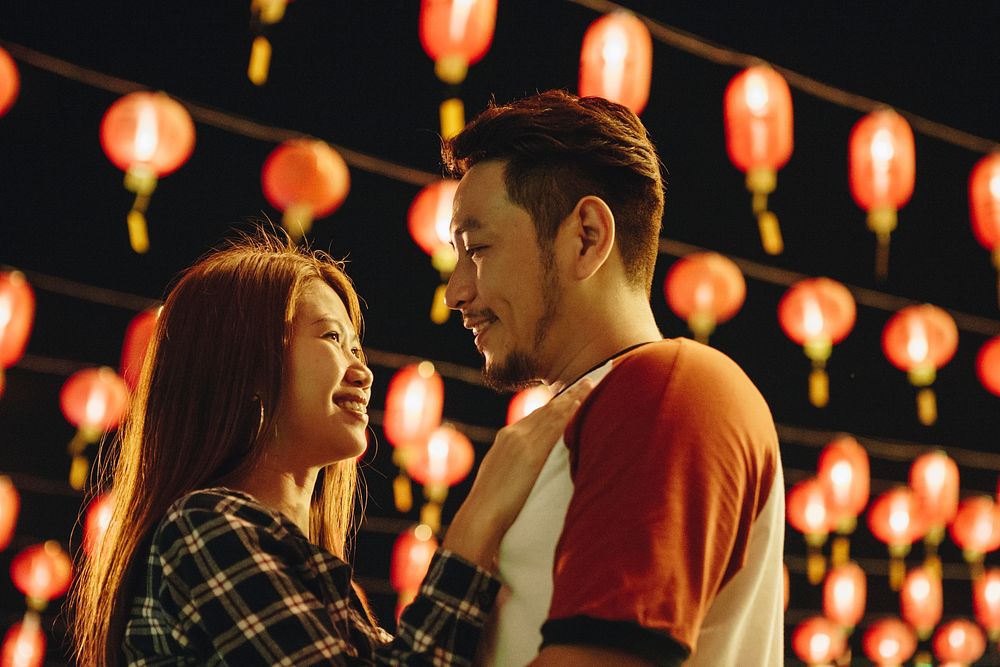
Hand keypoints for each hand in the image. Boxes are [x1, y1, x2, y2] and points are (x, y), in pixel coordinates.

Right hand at [442, 379, 594, 568]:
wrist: (482, 514)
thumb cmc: (491, 505)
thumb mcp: (498, 476)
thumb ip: (513, 465)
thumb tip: (526, 468)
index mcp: (506, 438)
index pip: (535, 416)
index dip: (554, 405)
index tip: (569, 397)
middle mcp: (513, 433)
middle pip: (546, 410)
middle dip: (567, 396)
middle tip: (586, 383)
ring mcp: (522, 441)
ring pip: (552, 413)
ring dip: (573, 399)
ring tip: (590, 386)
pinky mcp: (532, 452)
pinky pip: (555, 426)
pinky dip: (569, 413)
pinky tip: (582, 405)